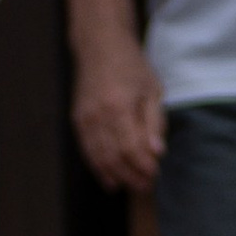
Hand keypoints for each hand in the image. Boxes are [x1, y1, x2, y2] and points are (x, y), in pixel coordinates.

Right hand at [72, 39, 166, 191]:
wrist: (100, 48)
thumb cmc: (131, 67)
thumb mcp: (152, 90)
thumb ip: (154, 122)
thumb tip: (157, 152)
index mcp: (120, 107)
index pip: (131, 148)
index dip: (143, 166)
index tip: (155, 175)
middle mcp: (98, 117)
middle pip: (114, 157)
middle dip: (131, 176)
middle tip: (145, 187)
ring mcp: (85, 120)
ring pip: (99, 158)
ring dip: (116, 176)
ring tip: (130, 188)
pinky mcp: (78, 122)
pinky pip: (87, 152)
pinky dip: (98, 168)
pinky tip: (110, 180)